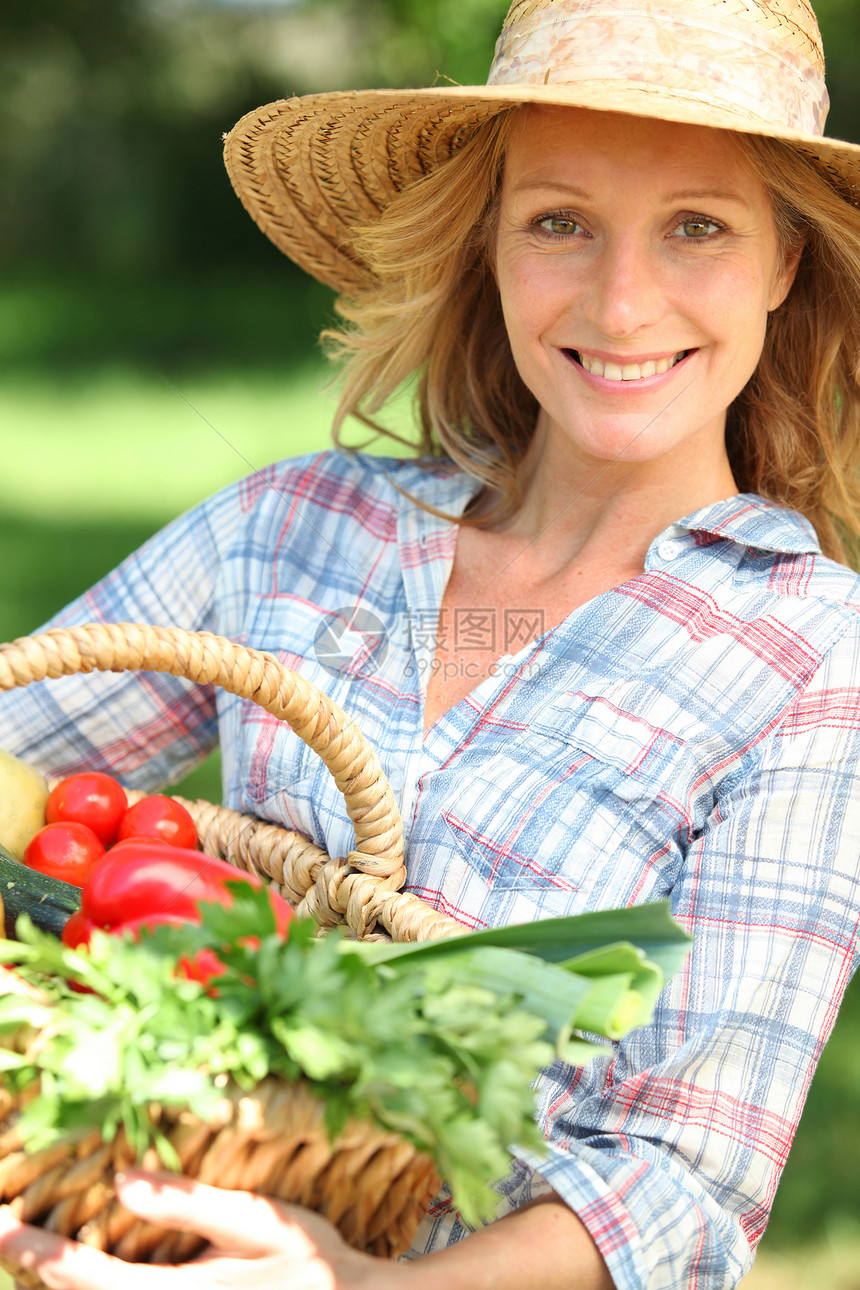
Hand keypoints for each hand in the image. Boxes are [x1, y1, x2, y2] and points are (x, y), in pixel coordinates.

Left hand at [0, 1169, 410, 1289]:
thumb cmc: (314, 1265)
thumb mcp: (262, 1222)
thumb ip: (190, 1205)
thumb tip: (123, 1182)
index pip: (84, 1275)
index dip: (34, 1250)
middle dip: (37, 1267)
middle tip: (4, 1230)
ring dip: (63, 1283)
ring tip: (36, 1250)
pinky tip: (89, 1273)